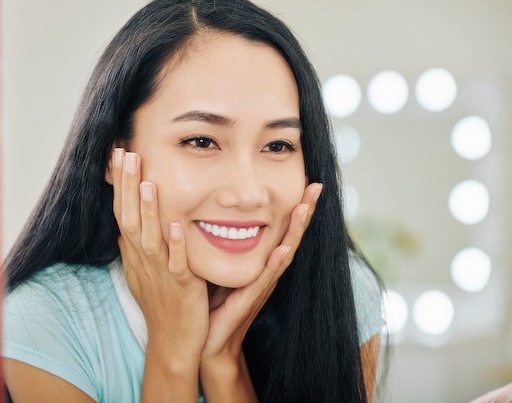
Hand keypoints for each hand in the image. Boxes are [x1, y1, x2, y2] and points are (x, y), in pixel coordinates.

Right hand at [109, 148, 208, 362]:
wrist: (172, 342)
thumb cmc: (161, 303)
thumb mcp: (143, 272)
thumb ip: (136, 247)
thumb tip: (126, 227)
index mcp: (136, 253)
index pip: (123, 211)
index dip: (120, 184)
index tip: (118, 154)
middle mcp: (143, 259)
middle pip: (129, 217)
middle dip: (127, 186)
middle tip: (126, 153)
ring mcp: (160, 273)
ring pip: (149, 237)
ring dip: (147, 210)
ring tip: (146, 182)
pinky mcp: (181, 287)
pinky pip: (176, 264)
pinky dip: (175, 245)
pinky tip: (177, 226)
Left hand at [199, 182, 321, 371]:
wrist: (210, 343)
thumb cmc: (215, 305)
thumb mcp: (223, 268)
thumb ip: (226, 247)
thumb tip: (218, 217)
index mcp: (263, 263)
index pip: (283, 230)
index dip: (295, 208)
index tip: (306, 183)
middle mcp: (268, 272)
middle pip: (292, 237)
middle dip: (305, 212)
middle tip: (316, 187)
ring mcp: (262, 285)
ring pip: (285, 253)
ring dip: (296, 231)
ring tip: (304, 208)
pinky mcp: (250, 299)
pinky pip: (266, 278)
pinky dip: (276, 263)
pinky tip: (284, 249)